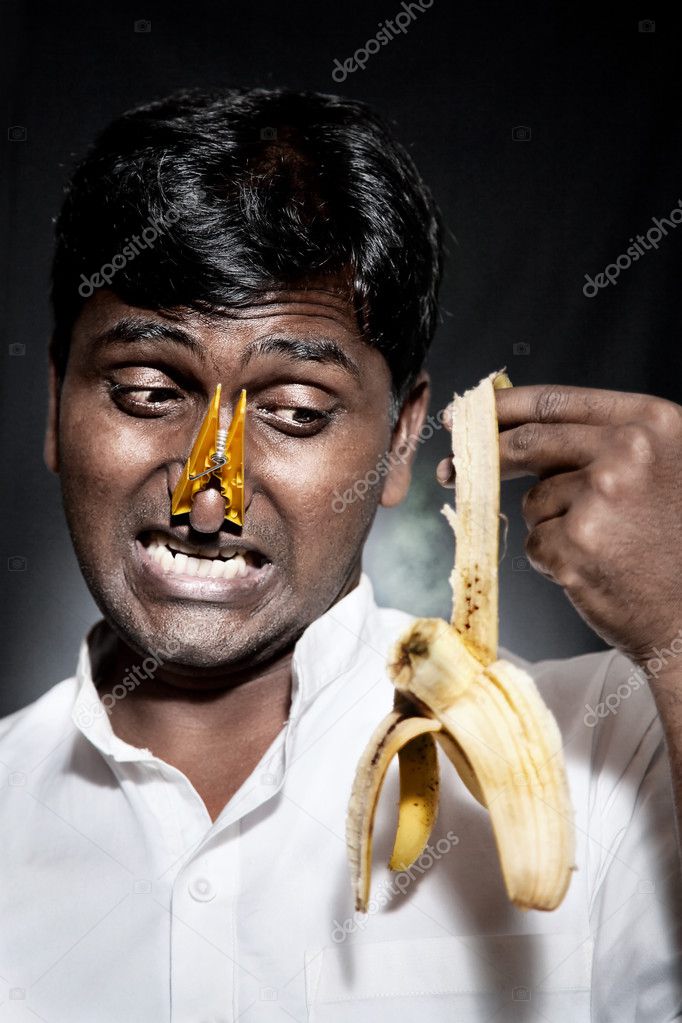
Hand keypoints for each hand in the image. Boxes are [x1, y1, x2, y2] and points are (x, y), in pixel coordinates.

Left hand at [437, 385, 681, 669]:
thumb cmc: (677, 544)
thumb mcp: (662, 467)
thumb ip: (602, 441)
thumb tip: (513, 431)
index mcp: (649, 423)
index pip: (555, 401)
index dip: (502, 407)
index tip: (465, 414)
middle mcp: (627, 452)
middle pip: (527, 444)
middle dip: (484, 457)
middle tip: (454, 469)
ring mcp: (599, 498)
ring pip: (533, 502)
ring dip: (550, 524)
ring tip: (603, 547)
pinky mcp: (575, 545)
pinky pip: (536, 543)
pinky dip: (554, 559)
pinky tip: (595, 570)